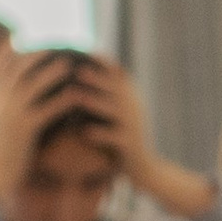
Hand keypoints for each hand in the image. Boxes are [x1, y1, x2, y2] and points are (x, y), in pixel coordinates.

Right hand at [0, 48, 104, 209]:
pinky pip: (47, 109)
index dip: (8, 51)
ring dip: (51, 72)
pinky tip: (75, 95)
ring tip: (68, 63)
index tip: (20, 39)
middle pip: (17, 69)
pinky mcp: (25, 129)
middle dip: (34, 55)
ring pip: (33, 85)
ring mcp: (10, 114)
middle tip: (52, 46)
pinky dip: (62, 100)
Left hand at [77, 57, 215, 220]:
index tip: (86, 52)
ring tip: (76, 96)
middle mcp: (135, 109)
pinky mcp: (130, 146)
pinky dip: (99, 134)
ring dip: (94, 102)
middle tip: (76, 69)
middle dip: (97, 78)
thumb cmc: (125, 138)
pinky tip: (83, 132)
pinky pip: (114, 137)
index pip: (119, 75)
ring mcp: (134, 127)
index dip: (105, 63)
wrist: (146, 169)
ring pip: (114, 111)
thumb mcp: (122, 113)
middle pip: (116, 89)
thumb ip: (110, 94)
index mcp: (132, 98)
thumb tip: (87, 70)